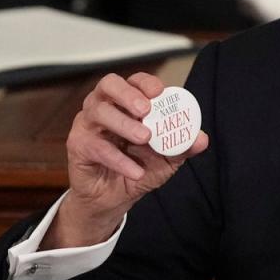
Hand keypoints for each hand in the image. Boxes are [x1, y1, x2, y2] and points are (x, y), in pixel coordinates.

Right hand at [41, 72, 208, 248]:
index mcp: (126, 102)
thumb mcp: (167, 158)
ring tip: (145, 138)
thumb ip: (183, 146)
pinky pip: (95, 146)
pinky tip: (135, 171)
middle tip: (145, 110)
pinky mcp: (78, 145)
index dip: (145, 83)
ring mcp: (88, 124)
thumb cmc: (139, 167)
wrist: (114, 199)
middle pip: (108, 85)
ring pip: (98, 112)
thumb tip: (202, 139)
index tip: (160, 92)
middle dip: (127, 94)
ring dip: (124, 124)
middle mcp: (104, 106)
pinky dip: (118, 159)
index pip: (134, 81)